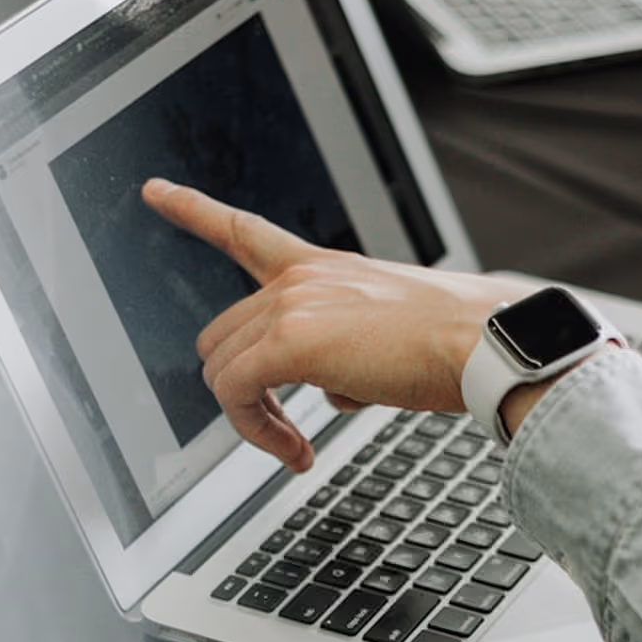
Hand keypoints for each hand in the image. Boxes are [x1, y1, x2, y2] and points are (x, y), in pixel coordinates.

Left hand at [142, 178, 529, 471]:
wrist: (486, 343)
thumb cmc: (459, 344)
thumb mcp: (393, 335)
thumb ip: (349, 352)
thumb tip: (335, 392)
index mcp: (326, 268)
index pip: (246, 232)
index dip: (194, 209)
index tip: (155, 190)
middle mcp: (303, 278)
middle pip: (223, 335)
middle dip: (244, 388)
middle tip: (285, 428)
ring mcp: (293, 304)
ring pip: (223, 370)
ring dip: (253, 418)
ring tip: (296, 446)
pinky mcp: (290, 342)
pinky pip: (236, 394)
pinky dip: (257, 431)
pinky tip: (296, 451)